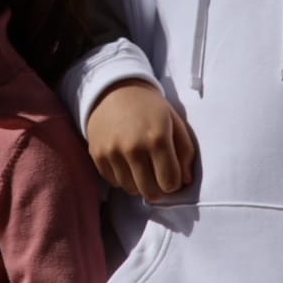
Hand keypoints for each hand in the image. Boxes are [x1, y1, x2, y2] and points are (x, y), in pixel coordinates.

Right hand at [85, 80, 196, 200]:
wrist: (115, 89)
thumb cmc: (150, 107)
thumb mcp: (174, 121)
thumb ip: (185, 151)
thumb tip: (185, 180)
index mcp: (157, 138)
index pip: (170, 183)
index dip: (174, 182)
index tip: (171, 173)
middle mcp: (134, 148)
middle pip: (150, 192)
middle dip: (158, 188)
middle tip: (157, 175)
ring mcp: (112, 152)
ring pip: (131, 189)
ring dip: (139, 183)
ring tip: (141, 165)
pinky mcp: (97, 155)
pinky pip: (114, 182)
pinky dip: (122, 177)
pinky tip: (126, 161)